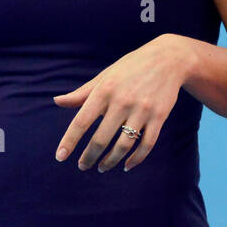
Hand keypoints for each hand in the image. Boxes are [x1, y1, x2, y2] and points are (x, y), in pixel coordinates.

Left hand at [54, 34, 193, 171]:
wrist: (169, 58)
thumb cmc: (131, 68)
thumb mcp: (105, 76)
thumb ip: (82, 93)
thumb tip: (57, 102)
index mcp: (105, 90)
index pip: (82, 121)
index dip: (69, 141)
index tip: (60, 157)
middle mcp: (122, 101)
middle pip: (101, 139)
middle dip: (89, 157)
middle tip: (82, 166)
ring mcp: (142, 110)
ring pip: (123, 146)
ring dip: (110, 161)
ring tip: (102, 167)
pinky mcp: (159, 116)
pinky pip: (147, 145)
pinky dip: (136, 159)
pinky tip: (127, 165)